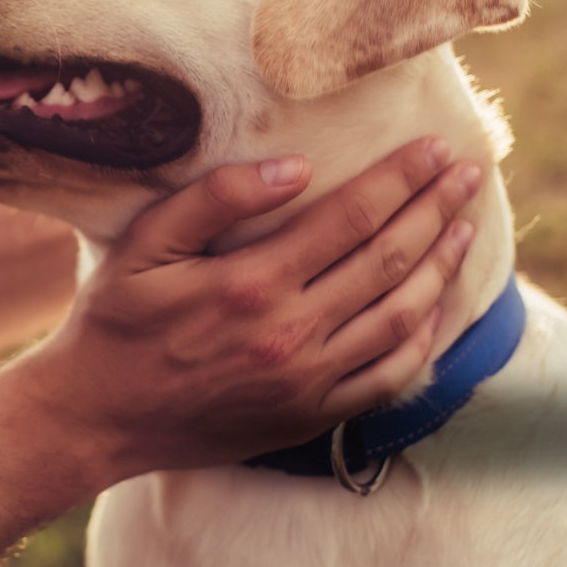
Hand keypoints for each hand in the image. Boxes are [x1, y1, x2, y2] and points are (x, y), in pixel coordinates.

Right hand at [11, 137, 483, 482]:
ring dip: (442, 267)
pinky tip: (436, 307)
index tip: (436, 148)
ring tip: (465, 227)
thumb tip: (295, 167)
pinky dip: (423, 340)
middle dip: (436, 210)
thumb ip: (214, 199)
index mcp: (251, 283)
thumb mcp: (144, 246)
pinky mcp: (310, 417)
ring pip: (401, 316)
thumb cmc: (114, 322)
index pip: (352, 217)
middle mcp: (290, 334)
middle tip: (469, 174)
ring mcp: (307, 381)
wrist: (96, 418)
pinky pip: (387, 378)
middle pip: (389, 260)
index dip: (402, 179)